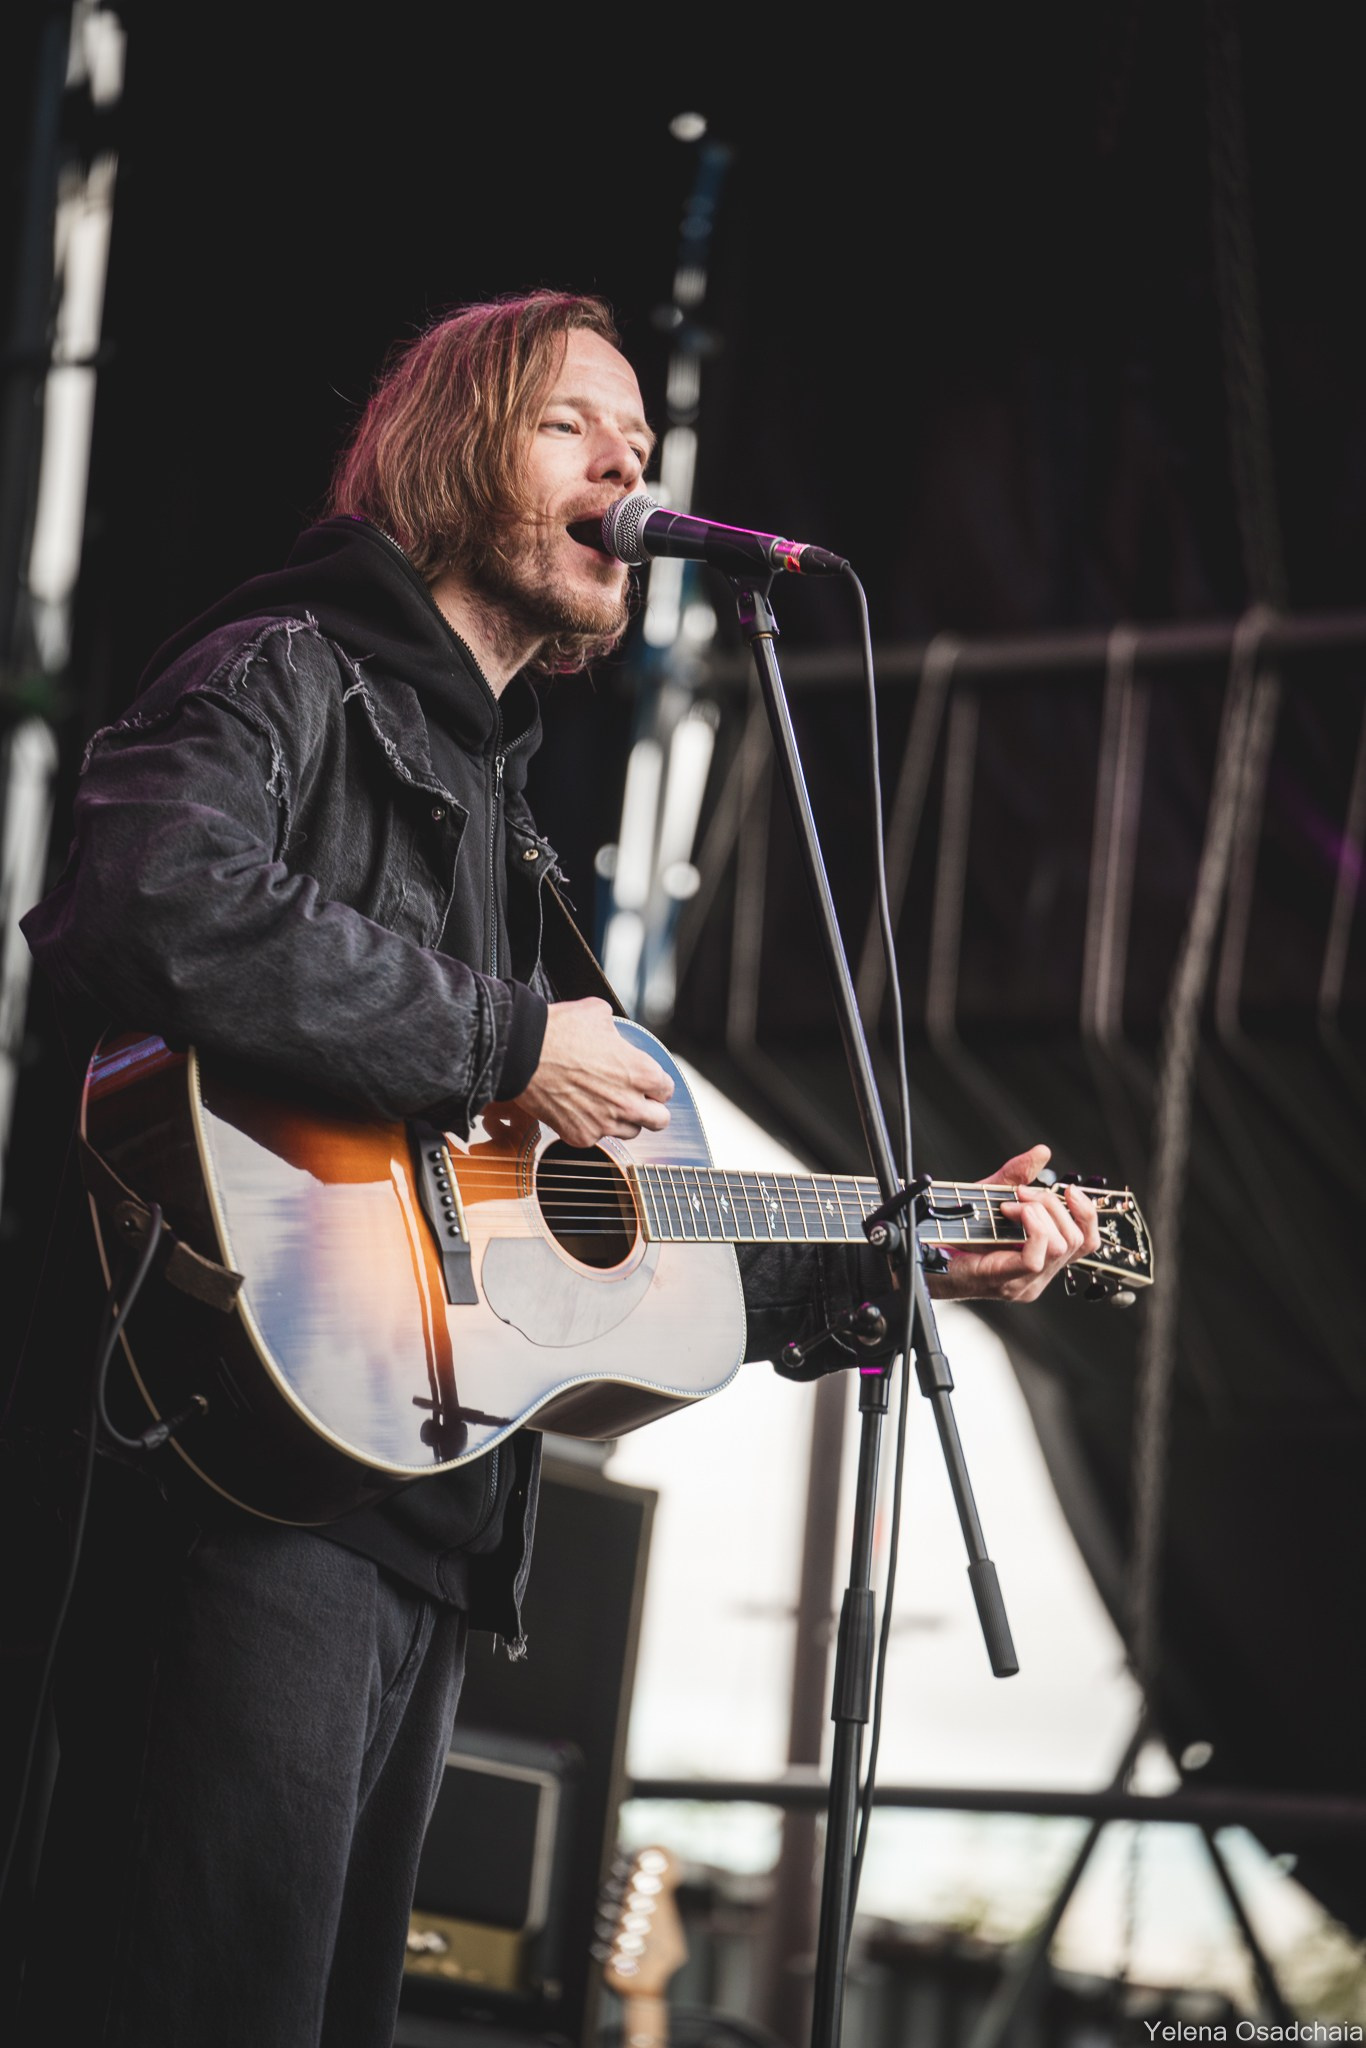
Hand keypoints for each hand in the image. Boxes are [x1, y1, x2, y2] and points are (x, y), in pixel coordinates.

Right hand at [513, 998, 672, 1147]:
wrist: (521, 1055)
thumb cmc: (558, 1032)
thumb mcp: (597, 1014)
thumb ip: (615, 1030)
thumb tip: (611, 1032)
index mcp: (641, 1072)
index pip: (667, 1090)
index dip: (657, 1085)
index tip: (647, 1083)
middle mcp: (629, 1103)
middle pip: (660, 1120)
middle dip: (652, 1110)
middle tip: (637, 1100)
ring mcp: (605, 1124)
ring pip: (630, 1132)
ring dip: (623, 1120)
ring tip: (604, 1103)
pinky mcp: (581, 1136)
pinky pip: (596, 1138)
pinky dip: (590, 1126)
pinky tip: (578, 1108)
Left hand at [925, 1144, 1099, 1303]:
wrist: (922, 1252)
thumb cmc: (955, 1229)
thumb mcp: (991, 1195)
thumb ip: (1017, 1175)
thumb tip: (1042, 1151)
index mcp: (1043, 1259)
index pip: (1087, 1242)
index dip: (1086, 1213)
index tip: (1068, 1190)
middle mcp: (1039, 1276)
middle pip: (1075, 1239)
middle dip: (1052, 1205)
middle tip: (1021, 1193)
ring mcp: (1026, 1283)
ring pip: (1060, 1245)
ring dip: (1038, 1212)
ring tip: (1010, 1204)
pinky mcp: (1008, 1281)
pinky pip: (1037, 1254)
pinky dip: (1028, 1226)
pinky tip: (1008, 1212)